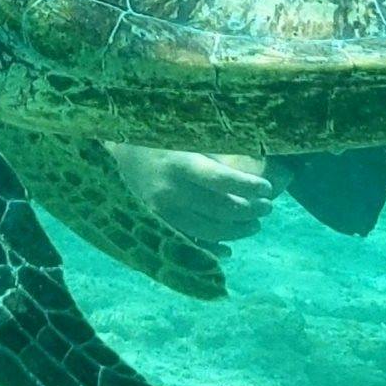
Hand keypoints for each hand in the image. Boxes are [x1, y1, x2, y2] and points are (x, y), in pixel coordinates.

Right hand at [105, 143, 292, 242]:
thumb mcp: (185, 136)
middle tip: (267, 207)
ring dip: (237, 230)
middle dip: (250, 210)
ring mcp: (162, 211)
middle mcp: (170, 191)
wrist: (117, 152)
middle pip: (220, 209)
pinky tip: (228, 249)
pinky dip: (212, 248)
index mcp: (179, 164)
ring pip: (209, 230)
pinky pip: (190, 243)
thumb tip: (253, 161)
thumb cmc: (158, 137)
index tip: (268, 188)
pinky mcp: (157, 224)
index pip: (221, 180)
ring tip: (254, 223)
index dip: (248, 186)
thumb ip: (213, 152)